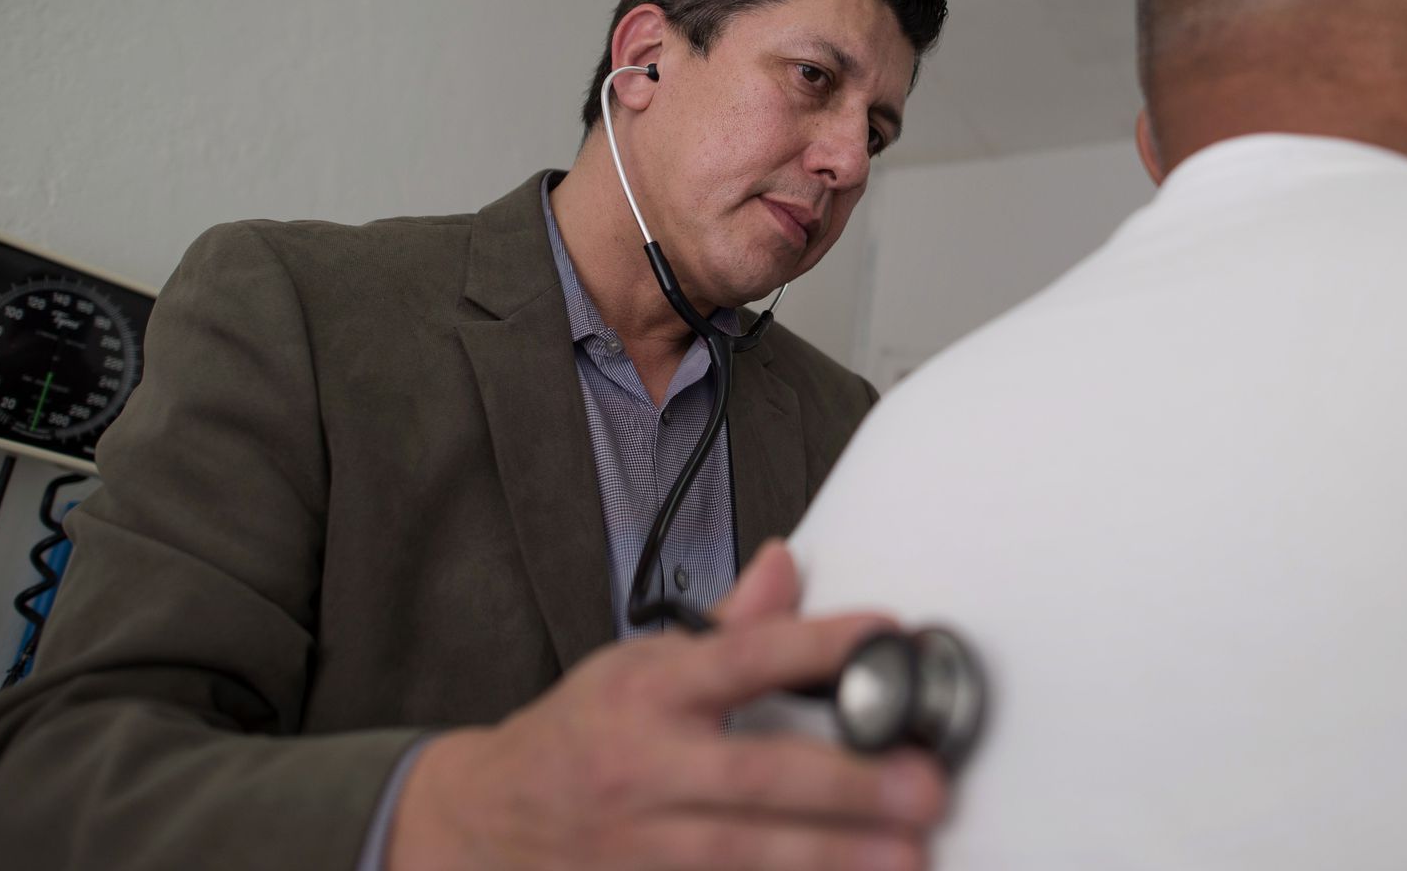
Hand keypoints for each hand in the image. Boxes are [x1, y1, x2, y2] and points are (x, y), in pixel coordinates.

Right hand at [386, 540, 947, 869]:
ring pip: (742, 853)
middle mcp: (643, 767)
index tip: (881, 634)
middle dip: (845, 784)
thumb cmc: (578, 736)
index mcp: (648, 693)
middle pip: (752, 775)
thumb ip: (726, 628)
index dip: (812, 643)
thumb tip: (786, 565)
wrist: (482, 820)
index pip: (739, 657)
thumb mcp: (636, 665)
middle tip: (924, 784)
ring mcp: (638, 843)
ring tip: (905, 855)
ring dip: (830, 856)